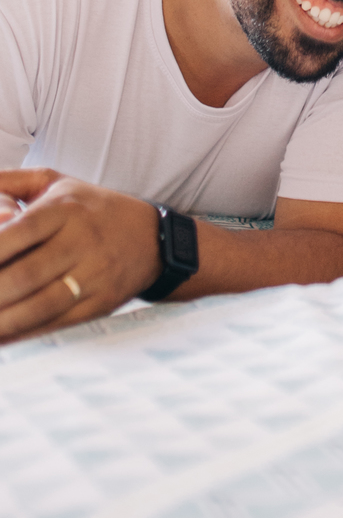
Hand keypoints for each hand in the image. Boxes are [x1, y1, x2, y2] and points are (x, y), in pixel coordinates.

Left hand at [0, 169, 161, 342]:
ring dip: (3, 320)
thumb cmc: (92, 208)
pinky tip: (3, 335)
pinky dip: (24, 334)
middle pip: (25, 275)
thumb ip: (8, 183)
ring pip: (40, 305)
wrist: (153, 237)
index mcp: (66, 208)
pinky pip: (57, 323)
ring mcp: (95, 274)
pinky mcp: (101, 302)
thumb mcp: (55, 182)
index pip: (18, 232)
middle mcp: (82, 240)